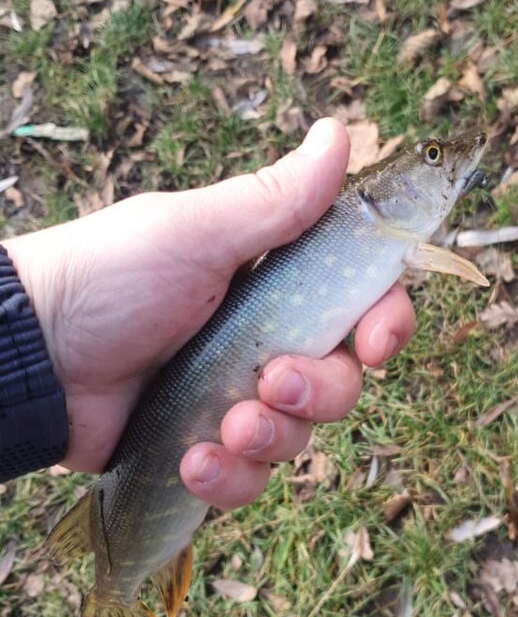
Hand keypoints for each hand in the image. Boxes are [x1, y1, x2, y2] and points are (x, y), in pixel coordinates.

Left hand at [5, 119, 414, 508]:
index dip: (383, 324)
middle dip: (317, 390)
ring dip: (268, 437)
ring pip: (297, 438)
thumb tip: (339, 134)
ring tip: (218, 427)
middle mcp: (262, 343)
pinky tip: (190, 461)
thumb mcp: (196, 233)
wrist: (29, 355)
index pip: (359, 305)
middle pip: (340, 381)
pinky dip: (226, 478)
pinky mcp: (199, 452)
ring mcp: (230, 402)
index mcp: (272, 284)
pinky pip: (246, 482)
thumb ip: (277, 200)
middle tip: (269, 380)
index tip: (376, 340)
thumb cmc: (109, 276)